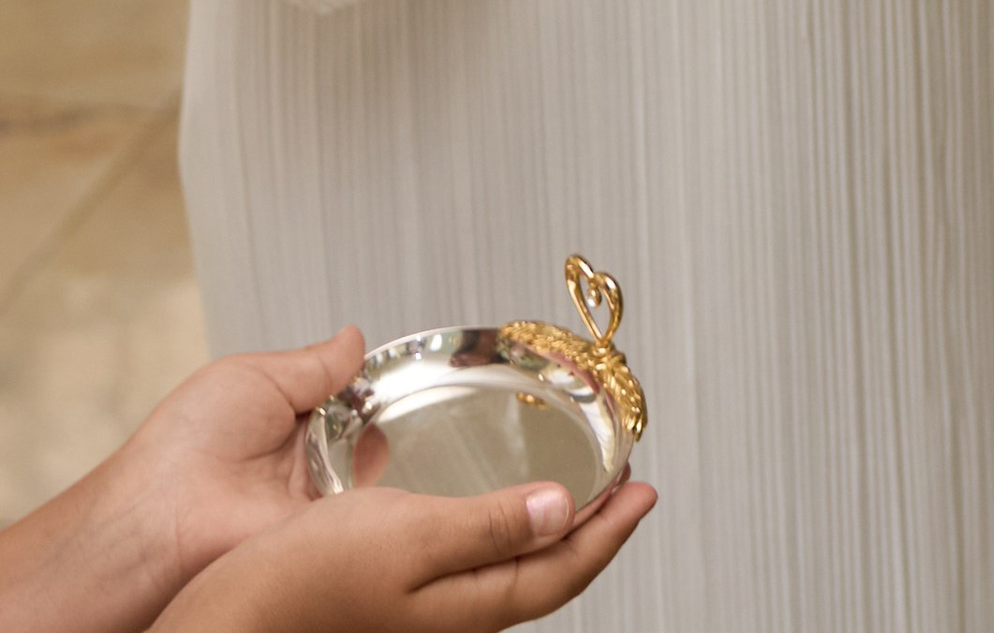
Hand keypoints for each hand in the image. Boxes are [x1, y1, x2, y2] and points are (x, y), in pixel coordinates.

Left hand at [0, 328, 368, 632]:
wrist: (163, 512)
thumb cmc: (190, 440)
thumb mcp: (256, 376)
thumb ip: (314, 364)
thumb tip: (355, 340)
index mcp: (284, 418)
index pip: (345, 399)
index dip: (367, 385)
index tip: (389, 371)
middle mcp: (301, 461)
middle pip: (366, 434)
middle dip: (379, 416)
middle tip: (374, 409)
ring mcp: (310, 501)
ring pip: (368, 472)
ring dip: (373, 451)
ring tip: (365, 438)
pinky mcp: (315, 537)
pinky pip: (360, 515)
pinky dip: (368, 495)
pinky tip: (363, 474)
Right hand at [151, 478, 653, 631]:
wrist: (235, 615)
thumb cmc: (307, 577)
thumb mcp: (410, 535)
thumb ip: (490, 524)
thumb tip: (566, 510)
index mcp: (467, 608)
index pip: (563, 573)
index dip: (611, 530)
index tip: (646, 489)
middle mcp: (453, 621)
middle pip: (543, 579)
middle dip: (590, 532)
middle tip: (624, 486)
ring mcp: (425, 617)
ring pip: (509, 578)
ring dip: (549, 534)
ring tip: (575, 493)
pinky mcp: (397, 604)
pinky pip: (474, 573)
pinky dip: (504, 538)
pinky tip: (494, 516)